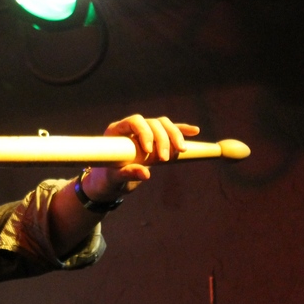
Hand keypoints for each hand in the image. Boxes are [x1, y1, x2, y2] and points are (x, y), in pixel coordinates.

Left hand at [84, 115, 199, 199]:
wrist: (111, 181)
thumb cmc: (108, 178)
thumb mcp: (114, 178)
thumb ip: (126, 174)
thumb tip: (145, 174)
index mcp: (116, 131)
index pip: (134, 121)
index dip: (144, 132)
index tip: (149, 151)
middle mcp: (131, 128)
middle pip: (153, 123)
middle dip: (162, 139)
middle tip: (164, 159)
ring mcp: (144, 132)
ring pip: (164, 125)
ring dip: (175, 135)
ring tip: (181, 150)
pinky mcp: (155, 139)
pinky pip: (170, 131)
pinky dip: (182, 131)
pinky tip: (195, 131)